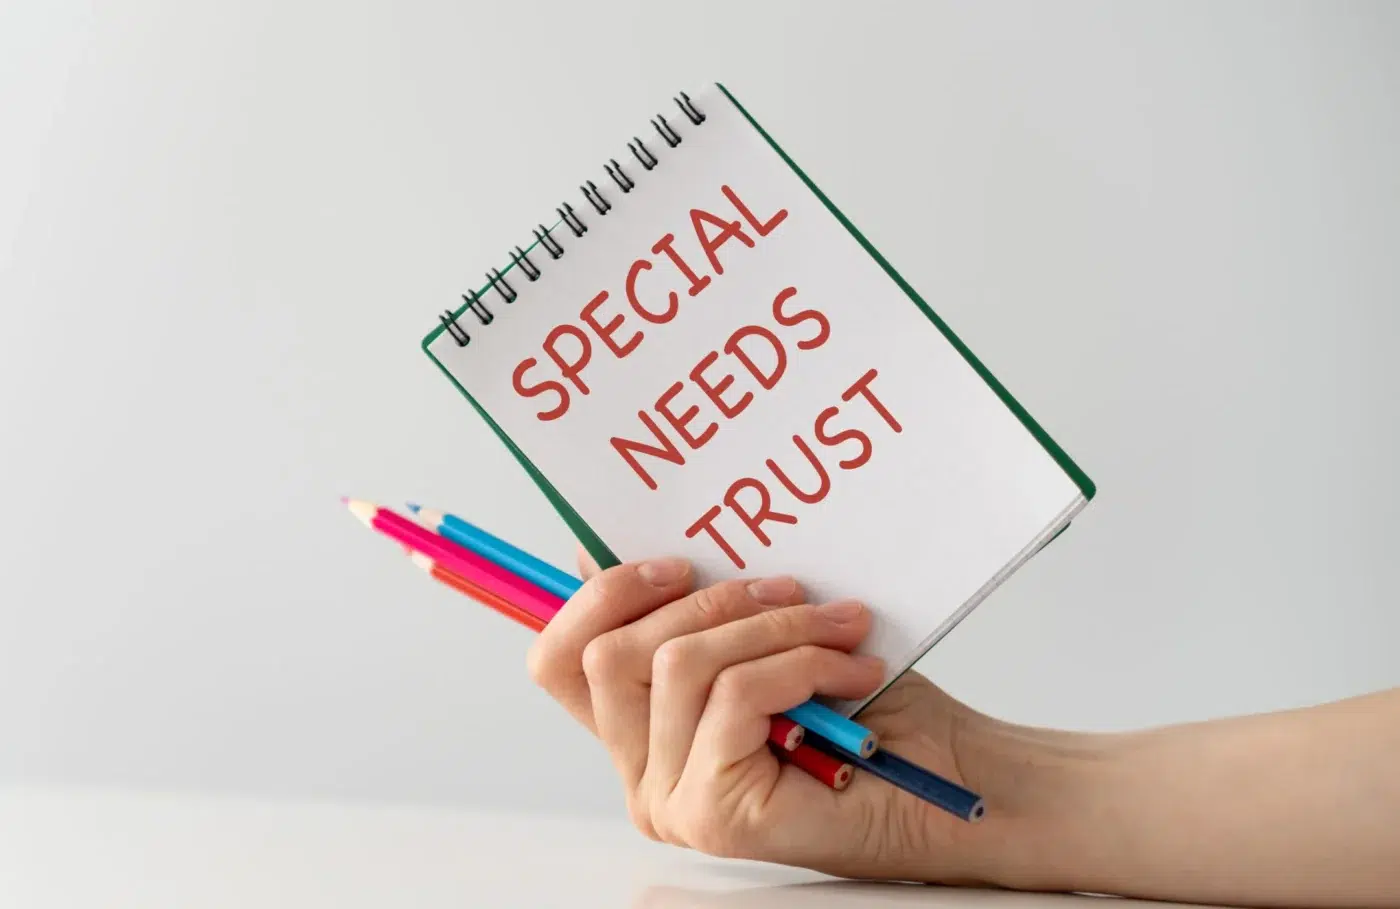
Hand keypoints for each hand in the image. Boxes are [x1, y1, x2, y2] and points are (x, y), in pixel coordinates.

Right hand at [526, 549, 1018, 882]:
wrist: (953, 776)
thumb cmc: (867, 707)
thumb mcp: (764, 630)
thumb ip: (692, 602)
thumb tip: (609, 538)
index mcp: (639, 729)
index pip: (557, 661)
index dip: (595, 594)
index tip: (673, 558)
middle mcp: (640, 773)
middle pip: (608, 654)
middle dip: (706, 599)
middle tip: (785, 585)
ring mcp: (671, 799)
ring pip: (676, 665)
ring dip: (772, 625)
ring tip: (840, 626)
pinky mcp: (714, 813)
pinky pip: (731, 696)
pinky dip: (799, 662)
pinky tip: (851, 669)